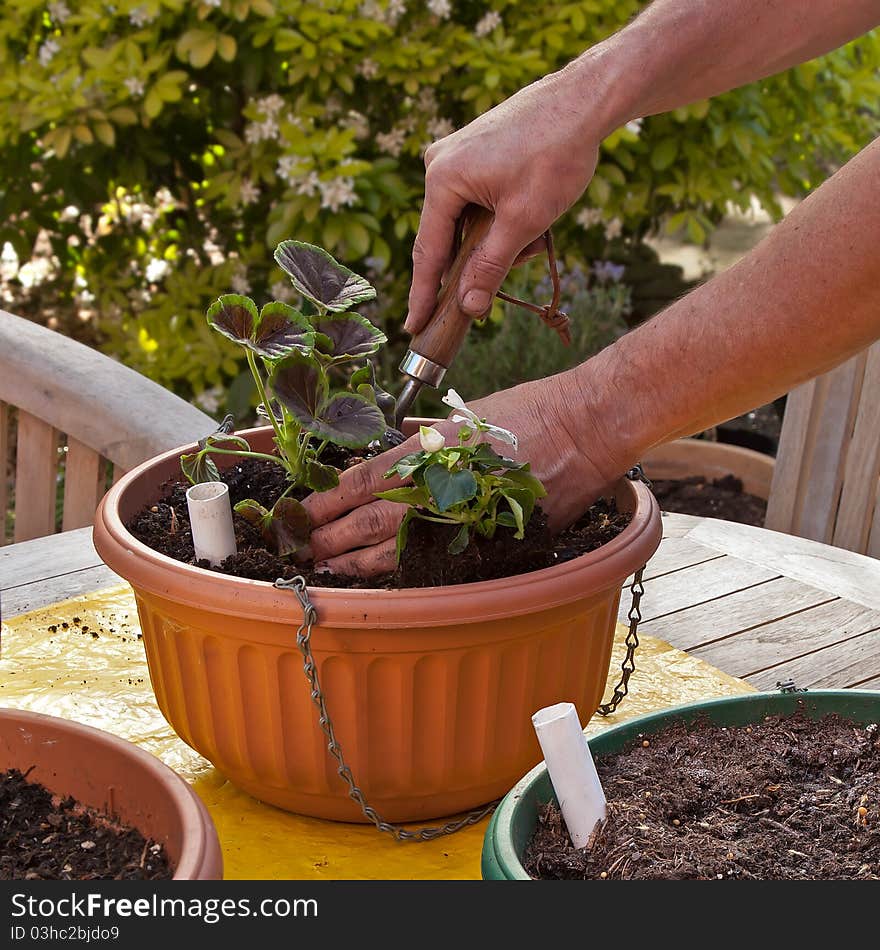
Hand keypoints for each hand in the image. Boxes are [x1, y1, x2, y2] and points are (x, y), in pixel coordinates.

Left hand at [300, 372, 626, 576]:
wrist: (583, 430)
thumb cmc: (528, 412)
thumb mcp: (466, 414)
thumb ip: (427, 438)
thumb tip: (395, 450)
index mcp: (431, 447)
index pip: (365, 479)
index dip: (330, 499)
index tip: (304, 509)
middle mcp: (443, 483)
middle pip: (373, 517)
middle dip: (333, 534)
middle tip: (303, 546)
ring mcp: (466, 514)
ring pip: (400, 545)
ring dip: (359, 559)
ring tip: (329, 568)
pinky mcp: (489, 536)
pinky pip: (441, 557)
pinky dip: (408, 568)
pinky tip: (386, 575)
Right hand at [405, 66, 606, 334]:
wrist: (585, 101)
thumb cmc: (556, 154)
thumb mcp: (524, 221)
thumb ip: (491, 267)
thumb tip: (469, 309)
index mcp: (442, 179)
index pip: (428, 252)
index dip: (423, 295)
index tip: (414, 327)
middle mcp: (440, 164)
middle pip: (449, 238)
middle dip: (480, 262)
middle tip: (511, 272)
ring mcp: (456, 155)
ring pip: (468, 222)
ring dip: (500, 241)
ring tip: (539, 237)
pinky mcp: (474, 153)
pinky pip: (478, 202)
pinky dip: (502, 220)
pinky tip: (533, 217)